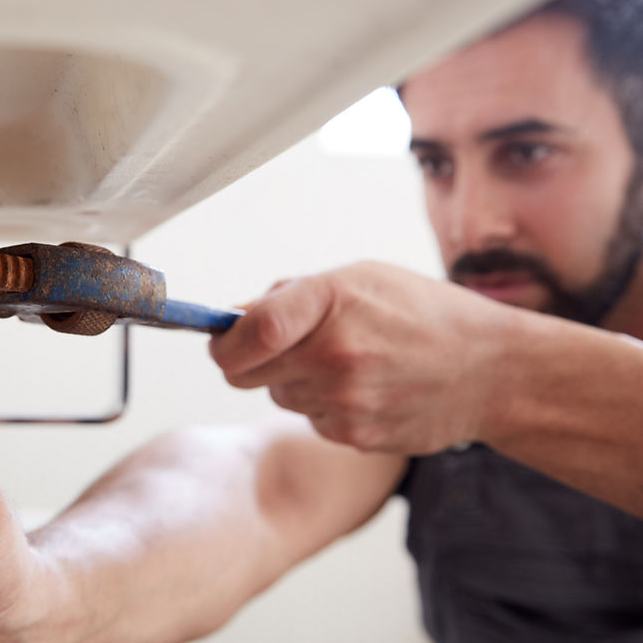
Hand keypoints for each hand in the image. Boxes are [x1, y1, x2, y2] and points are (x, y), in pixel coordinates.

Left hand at [209, 262, 517, 454]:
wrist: (492, 370)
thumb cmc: (424, 314)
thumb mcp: (359, 278)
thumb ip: (290, 296)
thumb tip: (232, 317)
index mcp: (332, 302)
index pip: (249, 331)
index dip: (223, 340)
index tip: (222, 339)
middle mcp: (335, 355)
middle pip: (243, 373)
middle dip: (251, 360)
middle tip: (283, 346)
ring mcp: (345, 401)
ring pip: (276, 396)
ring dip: (293, 380)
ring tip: (345, 362)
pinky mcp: (354, 436)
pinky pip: (310, 419)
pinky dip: (323, 405)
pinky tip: (363, 388)